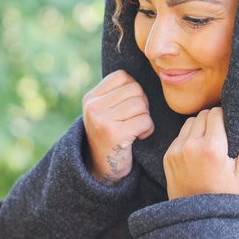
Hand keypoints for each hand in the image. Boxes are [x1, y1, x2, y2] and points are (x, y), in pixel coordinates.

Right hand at [82, 70, 153, 184]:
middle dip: (142, 105)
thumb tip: (147, 69)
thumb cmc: (111, 136)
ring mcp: (102, 120)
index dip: (133, 90)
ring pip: (141, 105)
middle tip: (135, 120)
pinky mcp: (114, 134)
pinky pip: (145, 121)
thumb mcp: (106, 111)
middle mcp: (93, 106)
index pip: (122, 76)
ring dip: (145, 118)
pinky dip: (147, 130)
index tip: (129, 107)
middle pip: (135, 89)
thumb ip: (117, 93)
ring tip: (136, 129)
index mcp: (90, 97)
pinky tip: (137, 138)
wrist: (102, 170)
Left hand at [164, 107, 238, 198]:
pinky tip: (198, 153)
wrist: (199, 217)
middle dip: (213, 121)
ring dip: (200, 127)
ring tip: (209, 144)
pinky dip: (189, 138)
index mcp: (212, 147)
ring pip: (190, 122)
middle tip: (222, 136)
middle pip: (203, 114)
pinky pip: (180, 135)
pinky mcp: (168, 156)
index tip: (230, 128)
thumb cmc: (226, 194)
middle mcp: (191, 145)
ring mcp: (176, 150)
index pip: (216, 113)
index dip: (225, 117)